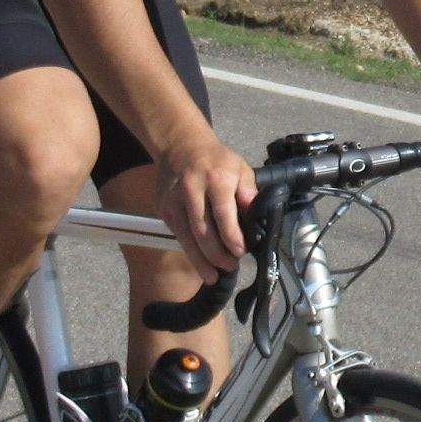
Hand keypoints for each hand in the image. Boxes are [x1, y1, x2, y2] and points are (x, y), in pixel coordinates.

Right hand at [155, 129, 257, 282]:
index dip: (231, 236)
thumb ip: (249, 193)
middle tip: (230, 266)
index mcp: (216, 178)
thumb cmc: (216, 160)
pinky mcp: (163, 208)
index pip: (223, 212)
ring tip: (213, 276)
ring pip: (186, 237)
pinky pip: (178, 234)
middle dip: (216, 254)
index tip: (240, 252)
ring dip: (200, 260)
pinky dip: (189, 250)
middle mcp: (191, 189)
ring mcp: (173, 200)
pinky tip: (201, 262)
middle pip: (202, 229)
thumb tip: (257, 218)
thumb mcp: (240, 168)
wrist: (180, 145)